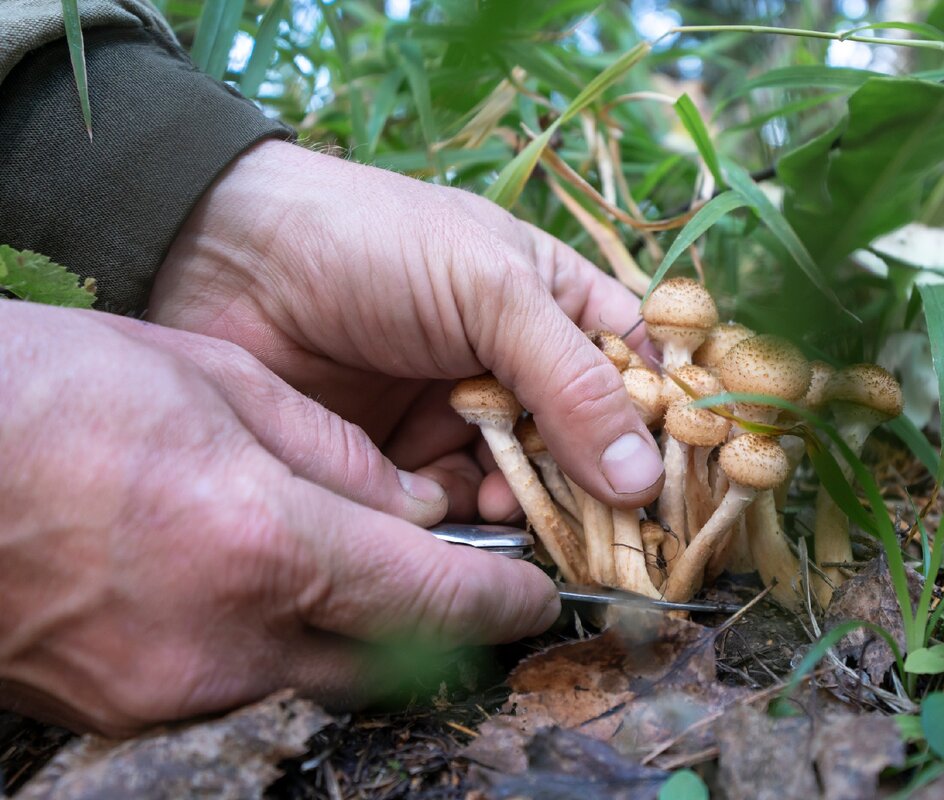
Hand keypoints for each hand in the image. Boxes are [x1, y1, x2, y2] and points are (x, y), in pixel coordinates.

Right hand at [0, 303, 557, 735]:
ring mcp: (167, 688)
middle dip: (441, 632)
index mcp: (265, 540)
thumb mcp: (220, 382)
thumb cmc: (57, 391)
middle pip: (388, 663)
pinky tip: (259, 596)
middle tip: (466, 590)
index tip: (535, 595)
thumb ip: (335, 457)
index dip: (502, 601)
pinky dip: (273, 650)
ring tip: (355, 579)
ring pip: (314, 682)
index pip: (434, 597)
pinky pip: (237, 689)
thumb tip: (412, 509)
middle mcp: (226, 637)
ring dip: (356, 641)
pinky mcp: (118, 710)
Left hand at [149, 140, 663, 521]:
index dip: (664, 430)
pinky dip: (467, 521)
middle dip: (599, 487)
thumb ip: (570, 383)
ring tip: (524, 518)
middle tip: (612, 533)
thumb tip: (642, 479)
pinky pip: (459, 507)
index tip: (682, 490)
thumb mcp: (491, 293)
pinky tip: (460, 516)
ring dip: (533, 508)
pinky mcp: (406, 461)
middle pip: (590, 446)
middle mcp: (520, 367)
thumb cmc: (376, 244)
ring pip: (528, 485)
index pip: (639, 375)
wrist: (229, 258)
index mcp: (558, 305)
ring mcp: (464, 416)